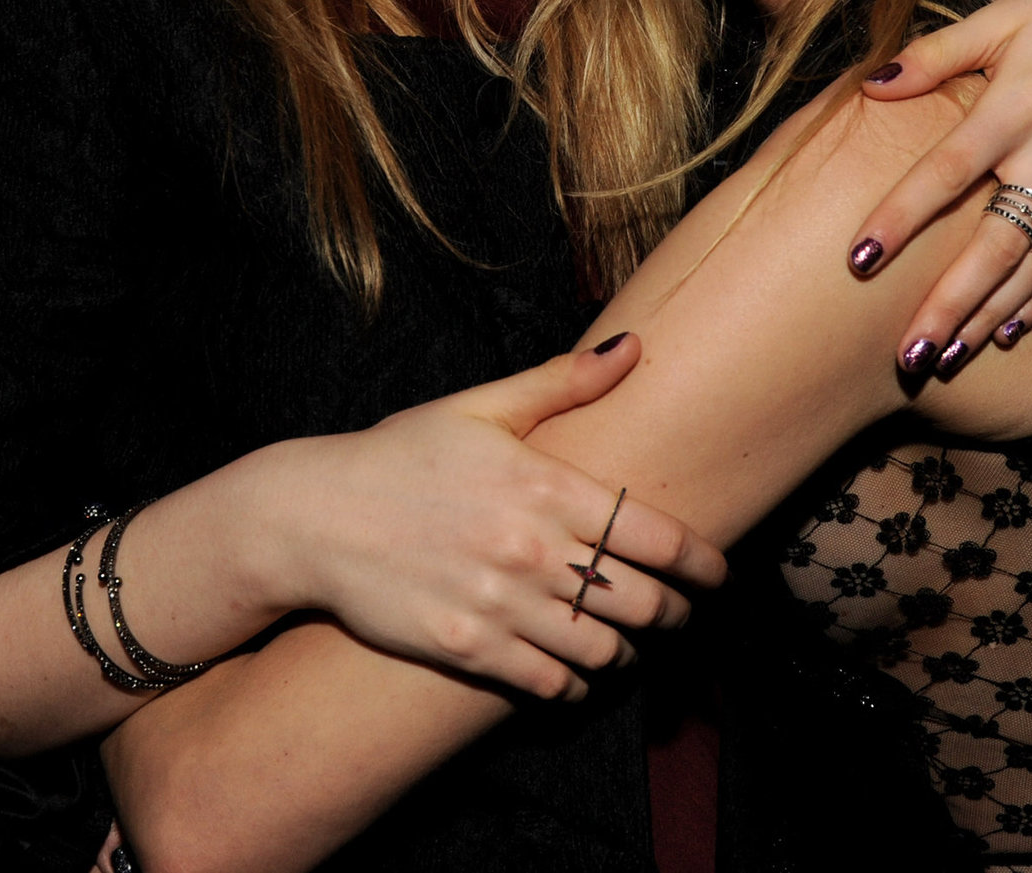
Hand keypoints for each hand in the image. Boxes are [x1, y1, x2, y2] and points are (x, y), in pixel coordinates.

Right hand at [257, 337, 726, 701]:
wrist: (314, 517)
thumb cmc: (401, 453)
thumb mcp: (480, 405)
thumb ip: (563, 382)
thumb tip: (633, 347)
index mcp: (543, 484)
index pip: (654, 536)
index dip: (701, 563)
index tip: (718, 574)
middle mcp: (530, 550)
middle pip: (641, 601)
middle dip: (675, 613)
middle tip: (682, 613)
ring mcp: (499, 605)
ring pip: (601, 650)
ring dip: (626, 651)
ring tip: (629, 642)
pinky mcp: (467, 650)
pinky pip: (548, 683)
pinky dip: (574, 683)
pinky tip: (576, 670)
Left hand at [845, 0, 1031, 371]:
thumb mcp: (999, 14)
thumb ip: (935, 55)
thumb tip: (871, 84)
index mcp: (1020, 101)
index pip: (950, 169)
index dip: (903, 215)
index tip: (859, 259)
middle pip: (1000, 240)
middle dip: (952, 303)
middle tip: (907, 355)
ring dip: (992, 316)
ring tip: (945, 360)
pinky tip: (1007, 333)